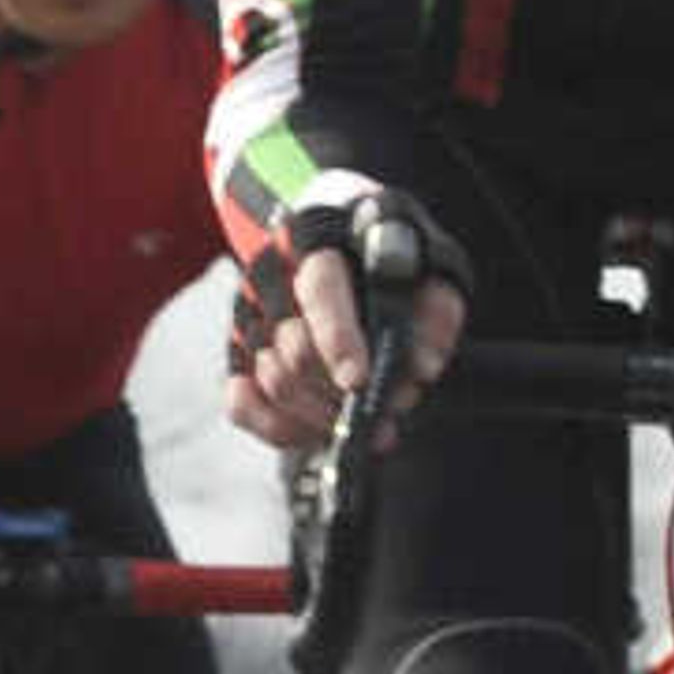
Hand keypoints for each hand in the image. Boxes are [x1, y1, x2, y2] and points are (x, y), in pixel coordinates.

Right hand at [227, 186, 471, 450]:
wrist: (347, 251)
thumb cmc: (391, 260)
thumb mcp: (429, 266)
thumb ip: (435, 312)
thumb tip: (422, 369)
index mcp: (317, 241)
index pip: (319, 292)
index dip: (337, 340)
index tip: (358, 380)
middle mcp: (271, 278)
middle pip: (294, 350)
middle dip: (341, 393)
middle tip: (387, 410)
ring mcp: (249, 317)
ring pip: (272, 382)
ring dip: (322, 416)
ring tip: (367, 423)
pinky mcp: (238, 353)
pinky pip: (242, 404)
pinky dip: (279, 429)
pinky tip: (318, 432)